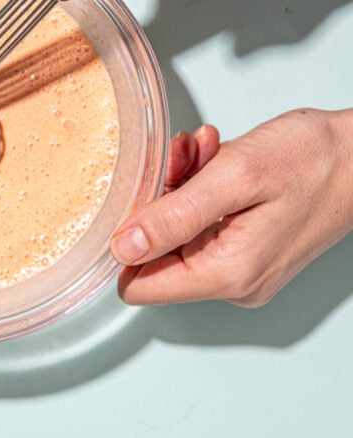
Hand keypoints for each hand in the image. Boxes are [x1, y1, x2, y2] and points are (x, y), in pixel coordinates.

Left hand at [111, 109, 352, 306]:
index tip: (138, 196)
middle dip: (160, 198)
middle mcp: (231, 281)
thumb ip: (175, 215)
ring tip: (207, 150)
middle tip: (185, 156)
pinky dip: (198, 187)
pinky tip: (215, 158)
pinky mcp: (244, 249)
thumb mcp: (235, 176)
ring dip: (180, 184)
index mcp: (227, 273)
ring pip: (175, 230)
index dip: (126, 241)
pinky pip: (199, 222)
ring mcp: (238, 267)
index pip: (139, 286)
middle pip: (155, 252)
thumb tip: (124, 247)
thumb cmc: (313, 160)